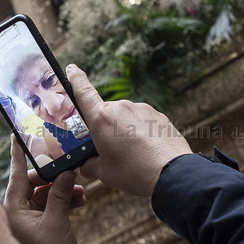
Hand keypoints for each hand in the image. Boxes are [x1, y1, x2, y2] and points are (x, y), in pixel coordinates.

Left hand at [3, 138, 85, 243]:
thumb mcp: (57, 222)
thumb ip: (61, 194)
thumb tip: (67, 170)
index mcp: (13, 209)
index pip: (16, 174)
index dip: (18, 153)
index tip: (17, 133)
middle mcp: (17, 212)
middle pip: (33, 182)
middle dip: (54, 176)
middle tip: (70, 166)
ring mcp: (28, 220)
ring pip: (44, 194)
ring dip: (62, 190)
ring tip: (81, 190)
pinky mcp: (39, 226)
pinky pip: (50, 206)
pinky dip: (64, 202)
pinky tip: (80, 200)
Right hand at [67, 65, 191, 197]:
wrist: (171, 174)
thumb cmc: (134, 173)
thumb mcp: (104, 173)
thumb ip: (91, 165)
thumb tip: (86, 166)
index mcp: (102, 118)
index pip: (84, 92)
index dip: (76, 78)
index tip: (72, 68)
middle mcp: (122, 108)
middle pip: (107, 114)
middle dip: (107, 129)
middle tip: (113, 152)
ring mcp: (142, 110)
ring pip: (127, 119)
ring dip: (126, 132)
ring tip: (134, 156)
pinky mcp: (159, 116)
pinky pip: (144, 123)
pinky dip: (143, 134)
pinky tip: (148, 152)